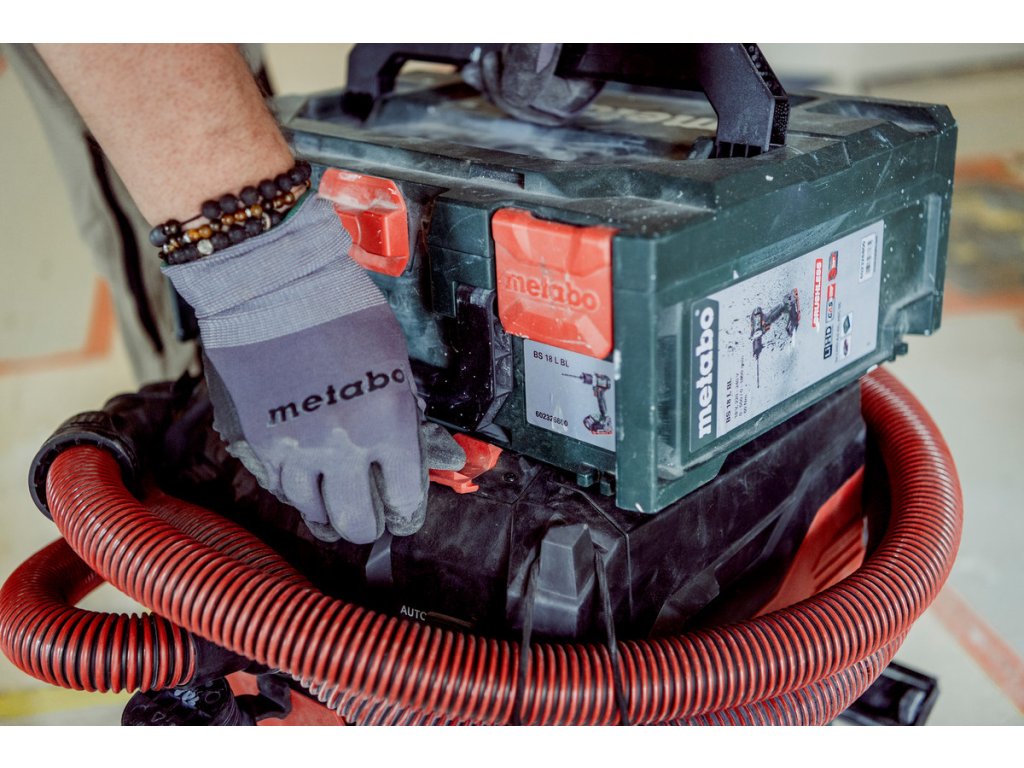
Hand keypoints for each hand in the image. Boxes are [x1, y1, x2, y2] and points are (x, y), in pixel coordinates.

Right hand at [164, 194, 453, 543]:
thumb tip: (440, 459)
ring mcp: (293, 448)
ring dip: (329, 510)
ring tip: (336, 498)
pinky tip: (306, 478)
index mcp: (387, 422)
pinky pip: (278, 488)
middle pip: (357, 523)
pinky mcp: (254, 443)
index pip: (403, 499)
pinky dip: (296, 489)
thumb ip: (410, 416)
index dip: (406, 512)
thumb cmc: (342, 311)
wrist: (268, 283)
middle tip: (371, 516)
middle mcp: (341, 445)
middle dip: (369, 525)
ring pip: (314, 512)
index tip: (402, 512)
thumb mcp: (395, 360)